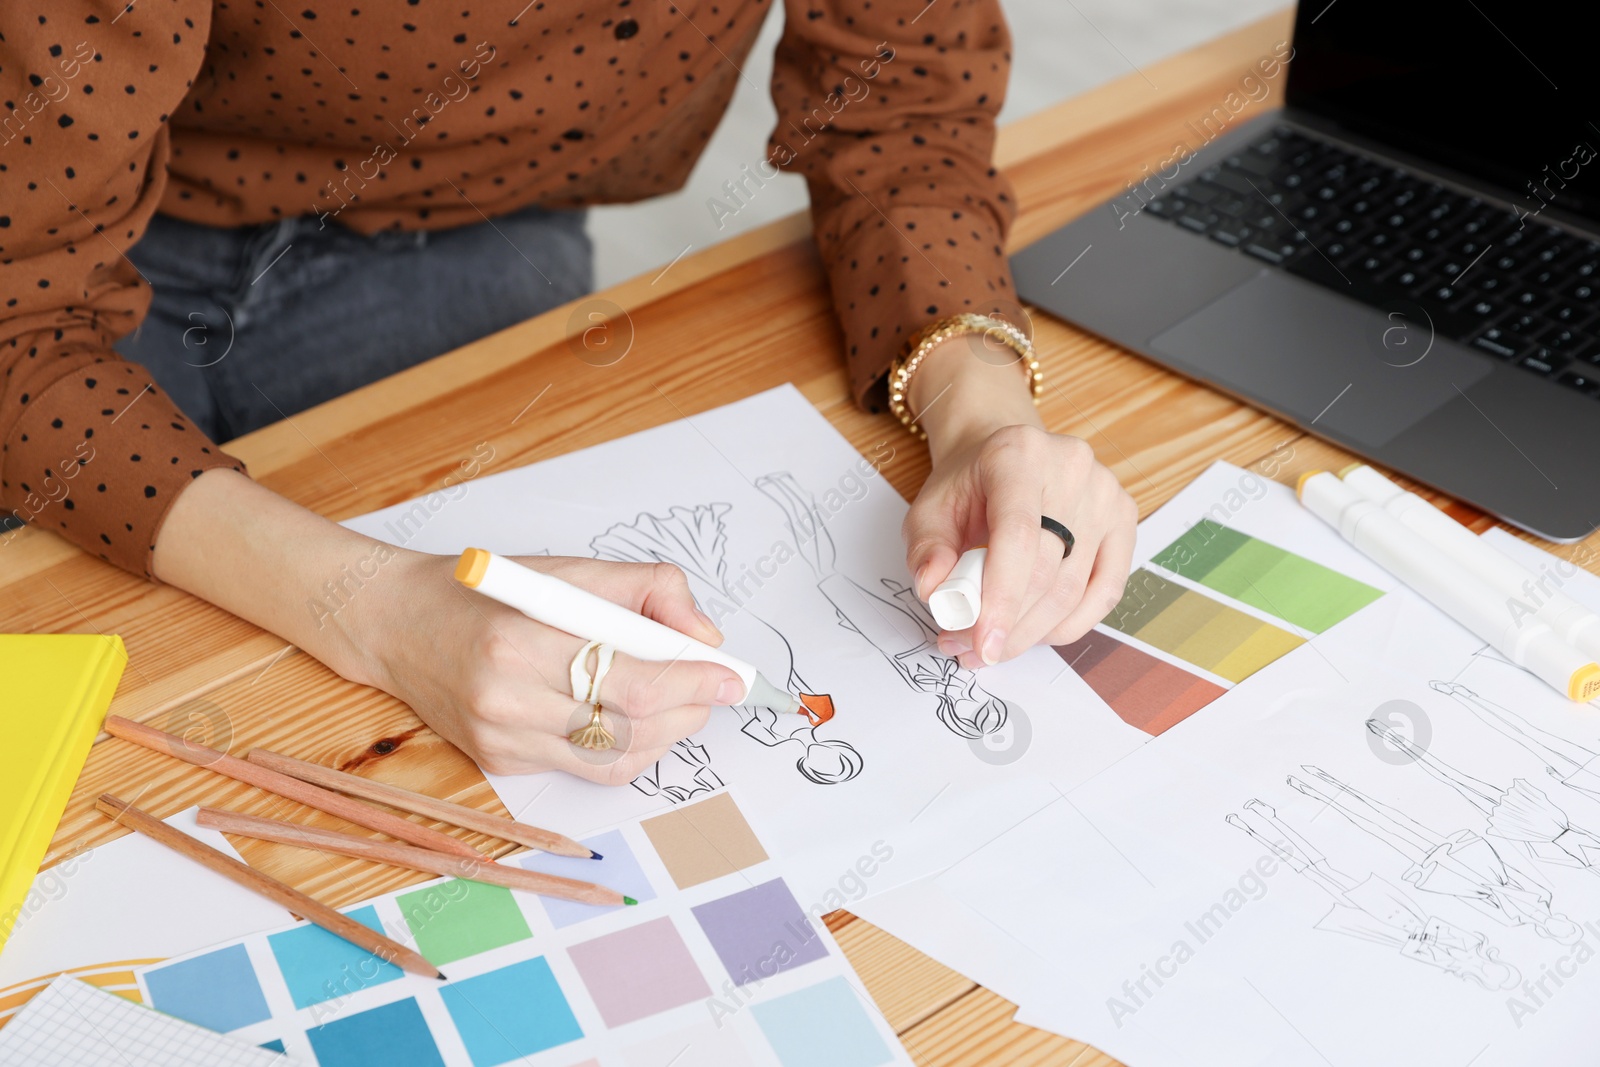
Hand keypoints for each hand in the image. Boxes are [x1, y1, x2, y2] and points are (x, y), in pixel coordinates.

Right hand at [153, 470, 741, 780]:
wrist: (395, 623)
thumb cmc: (483, 589)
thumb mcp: (566, 569)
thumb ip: (645, 591)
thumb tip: (704, 638)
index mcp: (519, 641)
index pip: (631, 680)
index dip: (692, 681)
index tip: (730, 674)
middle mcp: (505, 701)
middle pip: (629, 725)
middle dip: (688, 708)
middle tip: (713, 687)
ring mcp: (500, 741)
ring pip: (613, 758)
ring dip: (664, 733)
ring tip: (680, 701)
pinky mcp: (499, 765)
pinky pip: (585, 768)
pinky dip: (625, 747)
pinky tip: (634, 719)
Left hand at [901, 332, 1136, 667]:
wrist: (1003, 454)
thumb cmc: (967, 485)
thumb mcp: (929, 509)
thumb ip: (927, 550)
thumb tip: (936, 593)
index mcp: (1017, 456)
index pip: (1017, 536)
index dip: (1001, 598)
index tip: (982, 645)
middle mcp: (1070, 467)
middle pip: (1047, 571)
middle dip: (1008, 626)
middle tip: (968, 652)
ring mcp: (1104, 491)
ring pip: (1074, 589)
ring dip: (1032, 633)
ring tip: (993, 645)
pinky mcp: (1124, 516)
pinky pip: (1105, 591)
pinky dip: (1070, 624)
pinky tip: (1037, 632)